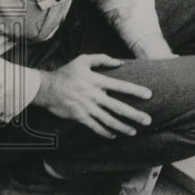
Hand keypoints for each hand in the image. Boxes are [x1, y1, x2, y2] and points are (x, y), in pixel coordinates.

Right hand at [33, 54, 153, 138]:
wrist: (46, 88)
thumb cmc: (67, 72)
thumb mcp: (83, 60)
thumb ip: (102, 59)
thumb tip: (119, 63)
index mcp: (97, 81)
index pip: (121, 86)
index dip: (135, 91)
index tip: (149, 95)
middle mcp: (94, 96)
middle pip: (118, 107)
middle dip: (134, 115)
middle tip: (148, 120)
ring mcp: (87, 108)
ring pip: (108, 120)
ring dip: (122, 127)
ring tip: (134, 131)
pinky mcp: (79, 117)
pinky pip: (95, 126)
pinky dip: (105, 132)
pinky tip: (114, 135)